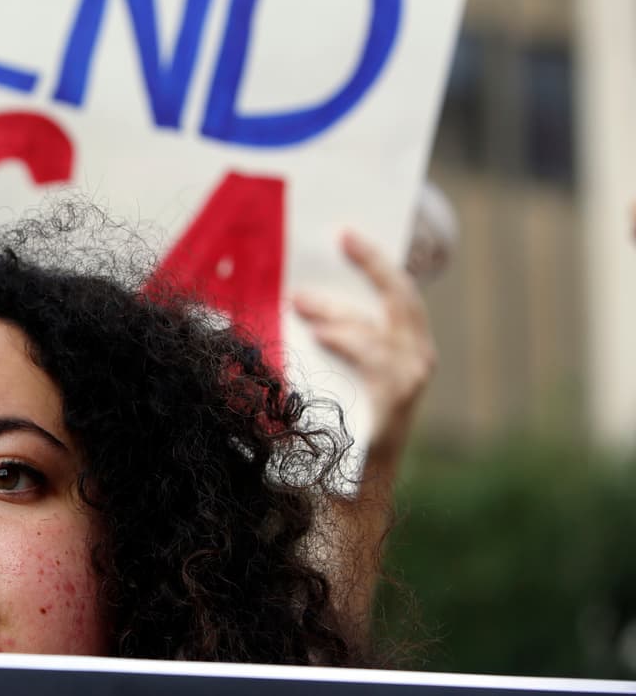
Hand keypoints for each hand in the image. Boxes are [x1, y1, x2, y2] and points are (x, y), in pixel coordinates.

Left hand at [293, 231, 434, 455]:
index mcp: (406, 343)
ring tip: (300, 302)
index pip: (397, 289)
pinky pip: (372, 360)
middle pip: (400, 296)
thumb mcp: (334, 366)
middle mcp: (418, 357)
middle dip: (371, 264)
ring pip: (375, 328)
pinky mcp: (397, 401)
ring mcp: (411, 378)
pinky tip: (320, 335)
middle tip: (338, 239)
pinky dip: (345, 343)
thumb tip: (296, 290)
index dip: (375, 258)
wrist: (351, 483)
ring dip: (335, 311)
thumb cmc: (336, 419)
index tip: (346, 232)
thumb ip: (329, 332)